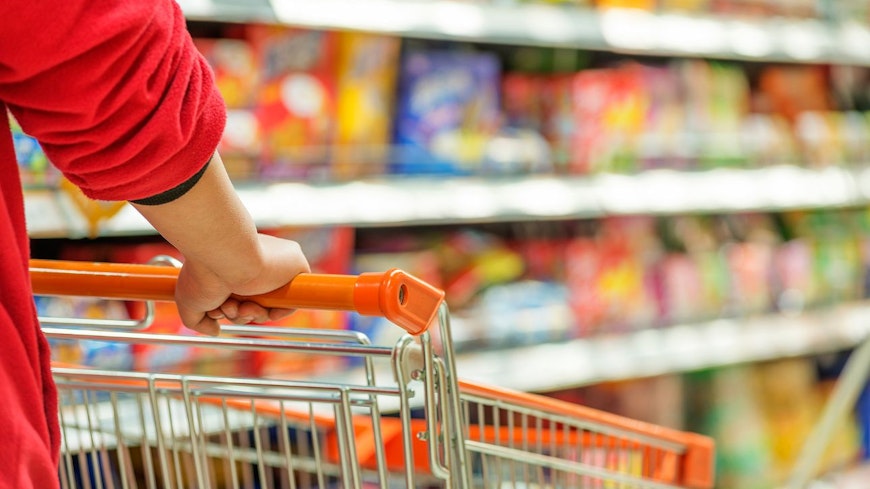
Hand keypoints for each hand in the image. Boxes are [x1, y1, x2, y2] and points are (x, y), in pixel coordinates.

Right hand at [174, 233, 310, 334]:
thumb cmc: (203, 273)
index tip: (217, 310)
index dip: (229, 311)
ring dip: (252, 315)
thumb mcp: (189, 301)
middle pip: (253, 305)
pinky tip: (260, 308)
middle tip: (226, 308)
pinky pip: (292, 302)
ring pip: (269, 306)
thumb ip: (199, 321)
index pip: (239, 298)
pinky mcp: (295, 267)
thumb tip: (215, 330)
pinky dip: (277, 312)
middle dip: (238, 314)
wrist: (225, 255)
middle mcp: (255, 266)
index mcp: (234, 267)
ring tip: (236, 304)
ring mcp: (275, 267)